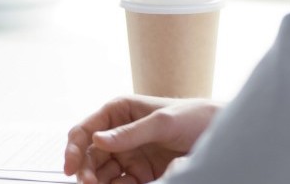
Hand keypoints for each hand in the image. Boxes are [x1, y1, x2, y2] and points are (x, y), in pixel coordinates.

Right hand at [62, 96, 219, 183]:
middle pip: (90, 155)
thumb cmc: (192, 117)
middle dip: (86, 171)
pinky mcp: (141, 173)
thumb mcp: (162, 122)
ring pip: (102, 173)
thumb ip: (130, 133)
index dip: (73, 148)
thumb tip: (98, 141)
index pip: (85, 130)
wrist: (219, 133)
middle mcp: (118, 133)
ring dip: (98, 183)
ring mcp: (129, 154)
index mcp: (118, 112)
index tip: (70, 168)